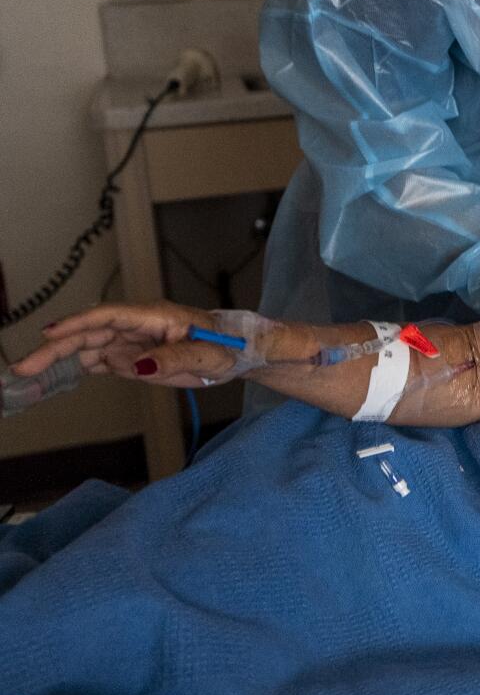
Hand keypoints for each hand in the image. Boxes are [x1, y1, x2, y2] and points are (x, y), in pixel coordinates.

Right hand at [15, 303, 269, 388]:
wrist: (241, 354)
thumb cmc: (231, 346)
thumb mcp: (209, 354)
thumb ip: (175, 358)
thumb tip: (137, 365)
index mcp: (156, 317)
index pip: (108, 316)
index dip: (77, 323)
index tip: (49, 333)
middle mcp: (138, 326)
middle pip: (89, 333)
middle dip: (55, 348)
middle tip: (24, 368)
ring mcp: (133, 341)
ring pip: (88, 348)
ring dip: (59, 360)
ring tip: (28, 376)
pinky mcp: (134, 357)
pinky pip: (100, 360)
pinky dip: (76, 368)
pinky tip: (53, 378)